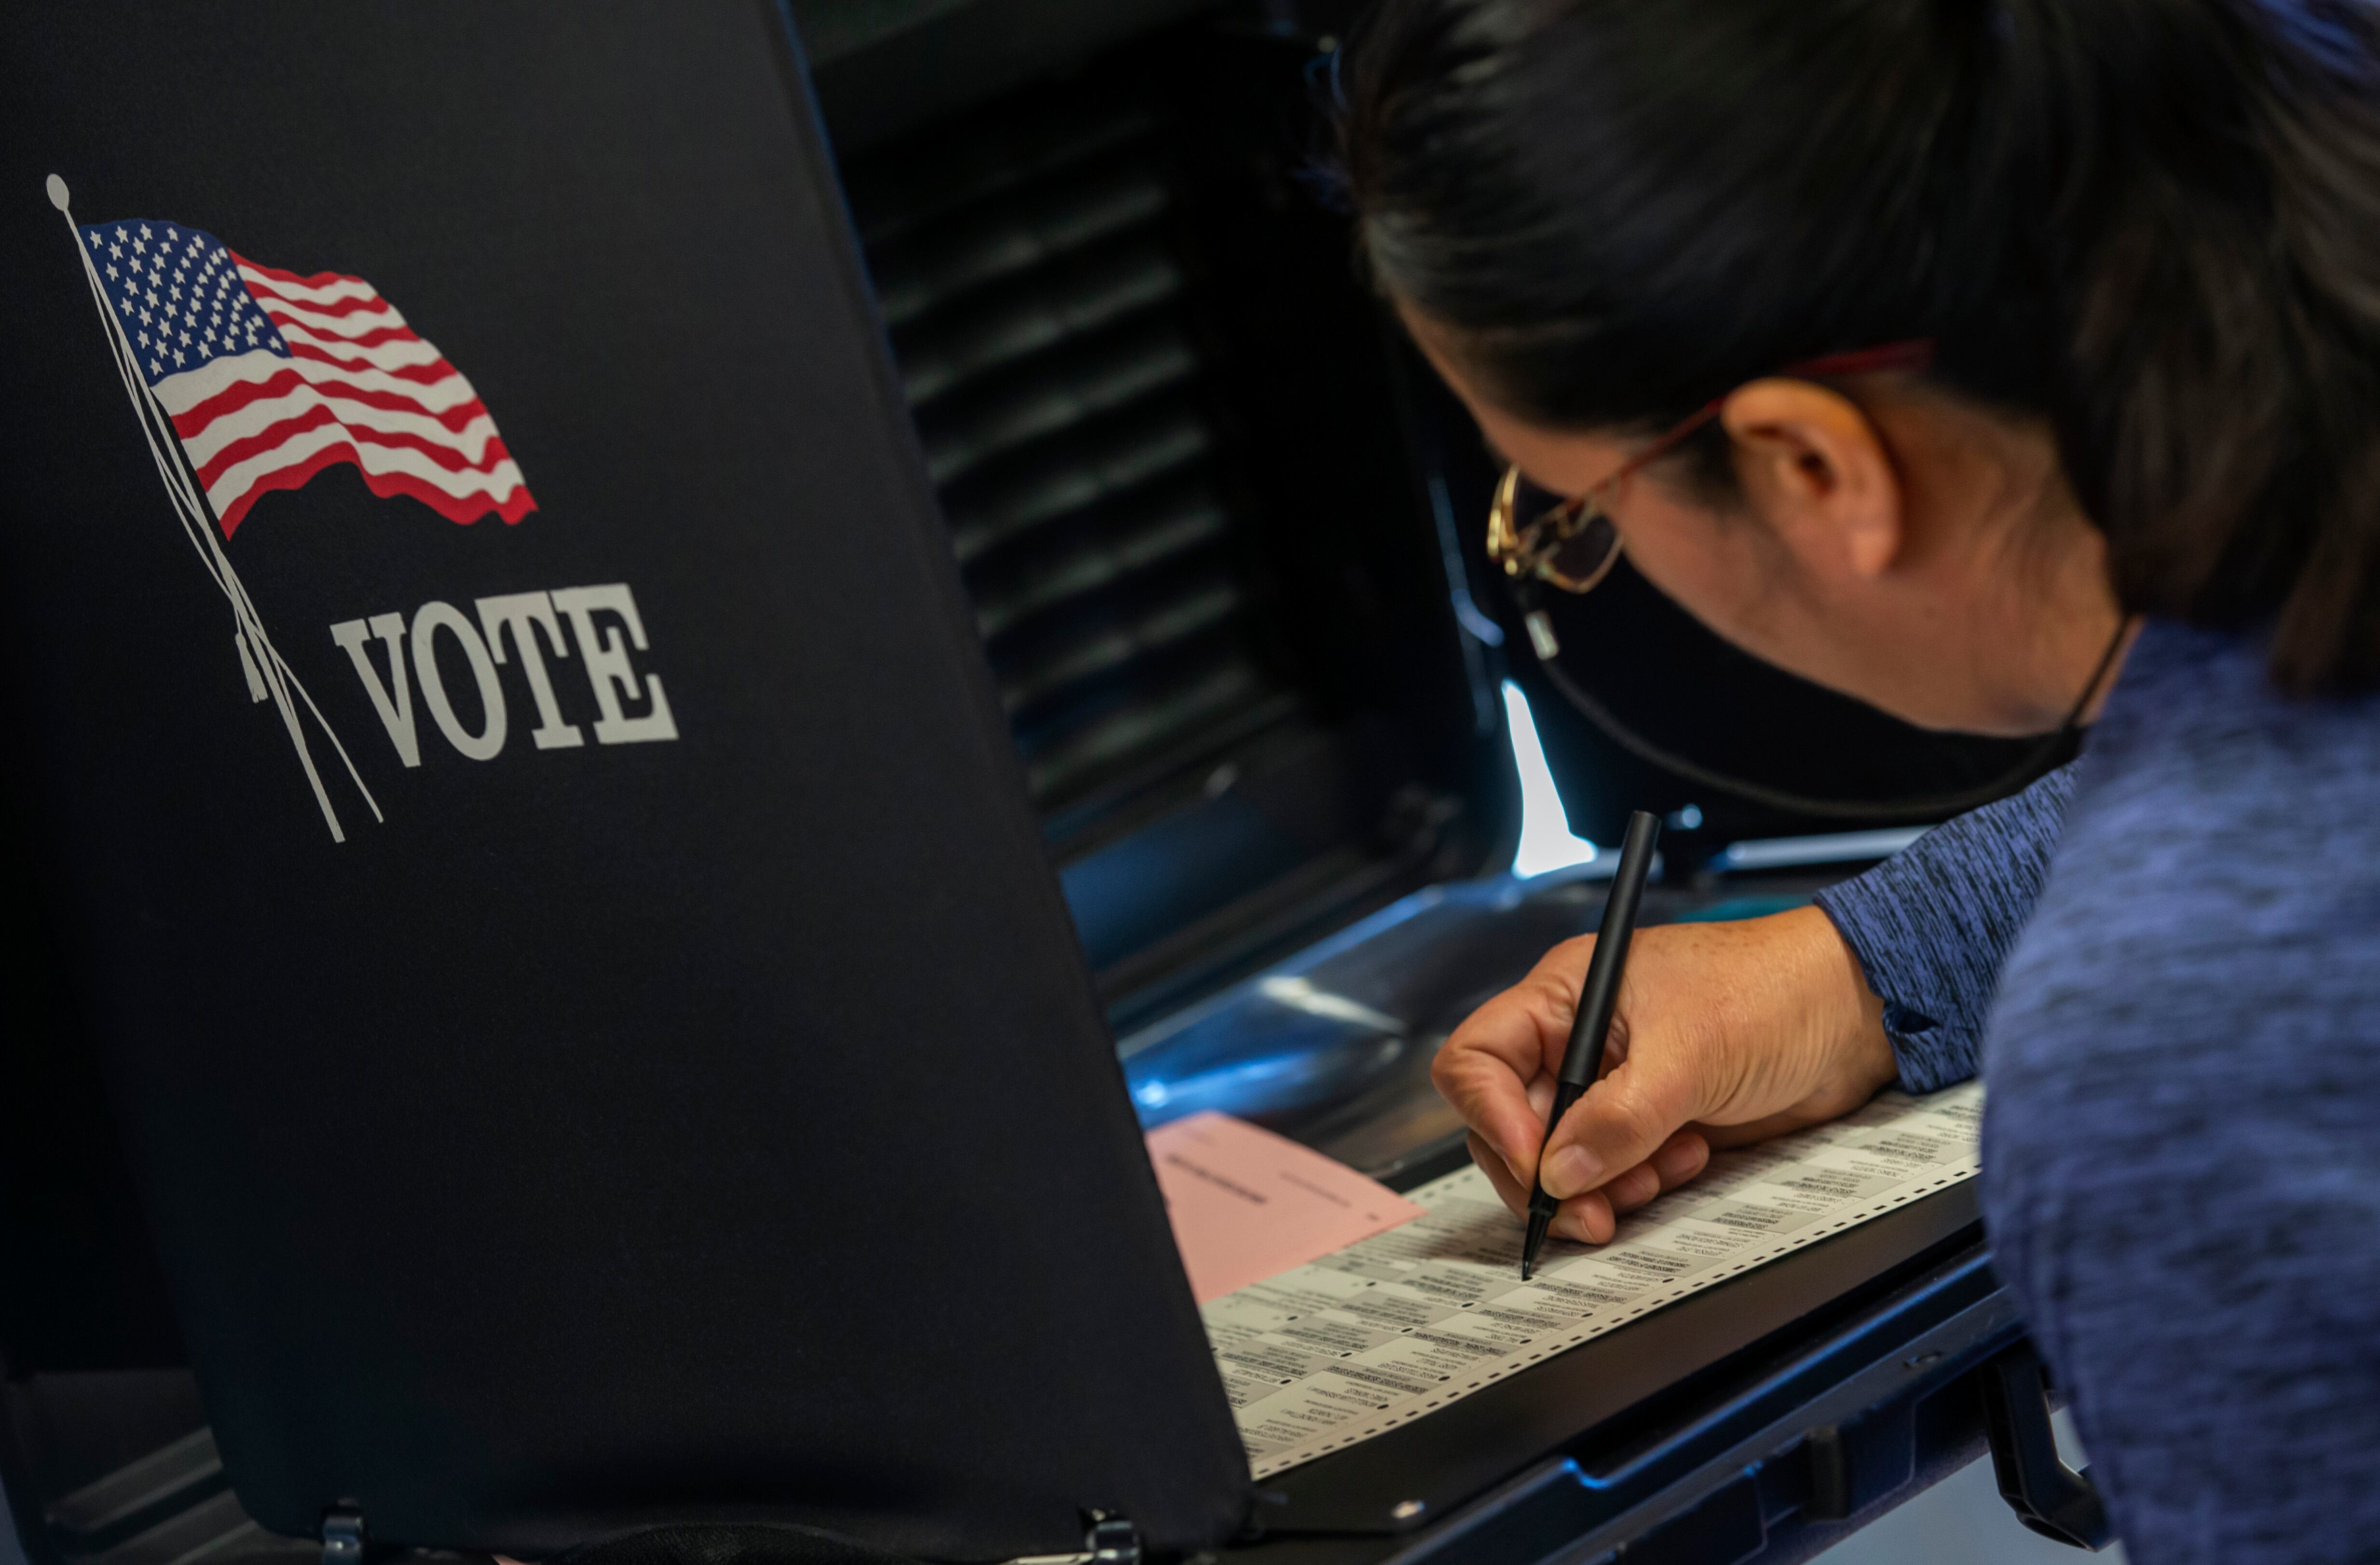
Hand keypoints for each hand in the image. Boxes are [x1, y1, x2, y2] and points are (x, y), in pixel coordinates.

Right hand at [1430, 904, 1896, 1243]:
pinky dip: (1638, 1184)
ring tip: (1660, 1173)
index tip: (1537, 1164)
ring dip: (1601, 1184)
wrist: (1852, 1015)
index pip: (1478, 1059)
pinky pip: (1612, 1174)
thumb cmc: (1772, 991)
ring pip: (1560, 1159)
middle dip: (1548, 1174)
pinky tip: (1686, 1160)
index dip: (1491, 1116)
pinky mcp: (1648, 1124)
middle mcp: (1577, 1041)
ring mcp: (1612, 1086)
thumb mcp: (1690, 1053)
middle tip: (1590, 1210)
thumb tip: (1557, 1174)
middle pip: (1509, 1123)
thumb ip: (1617, 1118)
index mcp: (1566, 996)